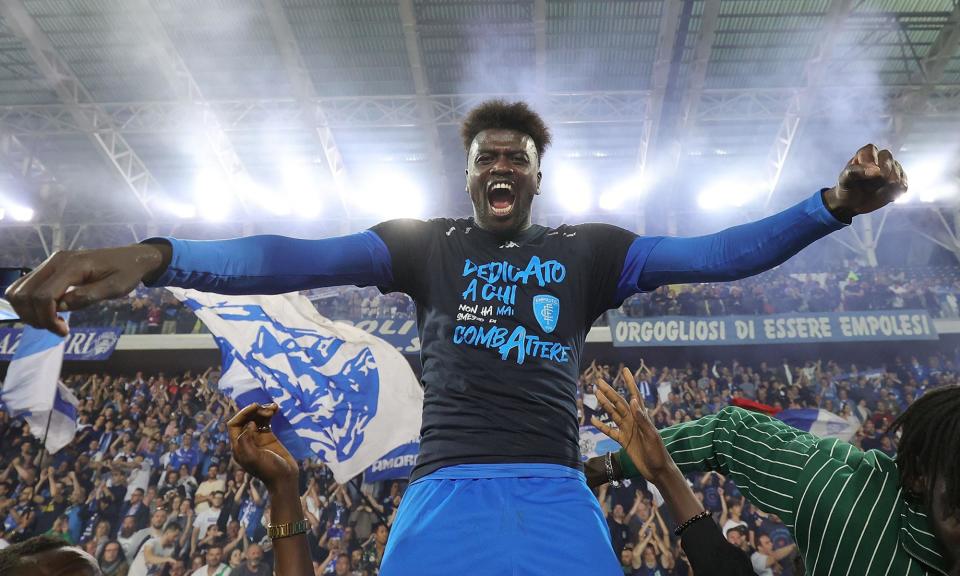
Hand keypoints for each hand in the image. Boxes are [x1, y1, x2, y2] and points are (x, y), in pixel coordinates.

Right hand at [4, 244, 169, 335]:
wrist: (131, 257)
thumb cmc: (127, 272)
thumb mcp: (115, 288)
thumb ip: (88, 296)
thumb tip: (61, 307)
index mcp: (73, 265)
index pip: (43, 296)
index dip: (47, 318)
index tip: (64, 331)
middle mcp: (55, 261)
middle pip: (24, 294)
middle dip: (35, 317)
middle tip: (57, 328)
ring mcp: (50, 263)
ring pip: (19, 290)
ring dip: (29, 311)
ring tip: (53, 321)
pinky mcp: (50, 268)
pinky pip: (27, 286)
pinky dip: (30, 303)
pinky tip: (50, 312)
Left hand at [228, 403, 298, 491]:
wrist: (284, 478)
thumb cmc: (269, 470)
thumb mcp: (254, 458)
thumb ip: (246, 441)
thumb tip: (250, 424)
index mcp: (238, 447)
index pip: (234, 424)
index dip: (243, 414)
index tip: (255, 408)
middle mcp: (245, 441)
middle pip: (244, 419)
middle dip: (254, 411)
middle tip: (267, 410)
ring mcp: (257, 438)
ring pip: (255, 418)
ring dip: (263, 410)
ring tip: (273, 408)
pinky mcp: (267, 436)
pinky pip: (265, 421)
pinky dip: (269, 414)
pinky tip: (276, 409)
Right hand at [591, 368, 676, 483]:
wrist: (658, 470)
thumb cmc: (658, 453)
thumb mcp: (651, 436)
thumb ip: (642, 419)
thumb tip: (633, 401)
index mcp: (642, 417)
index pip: (635, 396)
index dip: (630, 383)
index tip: (625, 370)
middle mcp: (634, 421)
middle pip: (619, 403)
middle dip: (609, 391)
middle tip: (599, 381)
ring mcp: (628, 430)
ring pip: (613, 414)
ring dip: (604, 404)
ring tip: (595, 393)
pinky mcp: (623, 440)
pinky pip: (610, 431)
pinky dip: (602, 426)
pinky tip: (594, 420)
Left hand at [823, 143, 906, 220]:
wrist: (853, 204)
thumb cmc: (847, 188)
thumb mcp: (844, 180)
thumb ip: (855, 172)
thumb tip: (875, 170)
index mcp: (864, 155)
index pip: (871, 150)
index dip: (871, 159)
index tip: (871, 171)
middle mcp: (879, 159)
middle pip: (887, 156)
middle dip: (886, 168)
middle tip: (882, 179)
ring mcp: (891, 169)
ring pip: (897, 169)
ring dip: (892, 181)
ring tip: (879, 192)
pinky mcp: (898, 181)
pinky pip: (904, 183)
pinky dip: (898, 190)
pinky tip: (890, 196)